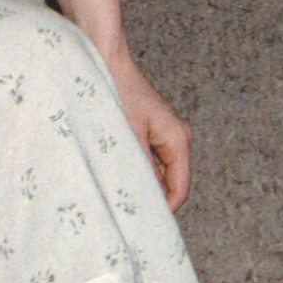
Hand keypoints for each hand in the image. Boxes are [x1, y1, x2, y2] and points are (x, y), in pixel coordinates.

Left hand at [109, 54, 191, 211]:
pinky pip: (144, 161)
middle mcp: (175, 139)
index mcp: (177, 140)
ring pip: (155, 174)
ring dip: (137, 182)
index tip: (140, 225)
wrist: (103, 58)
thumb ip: (138, 170)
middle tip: (122, 211)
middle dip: (148, 197)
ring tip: (114, 190)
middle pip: (169, 185)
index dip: (162, 211)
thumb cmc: (115, 90)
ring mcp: (162, 135)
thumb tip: (143, 201)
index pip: (179, 191)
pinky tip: (112, 170)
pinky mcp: (147, 132)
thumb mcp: (126, 136)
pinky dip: (131, 168)